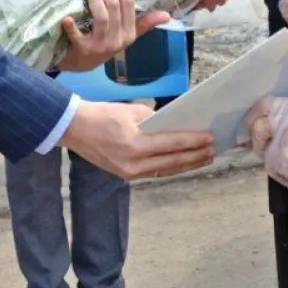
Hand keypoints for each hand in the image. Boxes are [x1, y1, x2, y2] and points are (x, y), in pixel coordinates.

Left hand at [55, 0, 168, 73]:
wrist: (79, 65)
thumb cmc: (102, 44)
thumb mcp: (124, 35)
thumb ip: (143, 24)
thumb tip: (167, 15)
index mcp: (129, 34)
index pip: (129, 5)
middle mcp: (117, 40)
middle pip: (114, 8)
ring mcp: (100, 47)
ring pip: (101, 17)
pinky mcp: (82, 51)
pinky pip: (77, 36)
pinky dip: (72, 26)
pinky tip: (67, 17)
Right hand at [61, 100, 214, 180]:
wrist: (74, 128)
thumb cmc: (103, 114)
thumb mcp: (132, 111)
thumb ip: (156, 121)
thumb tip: (177, 127)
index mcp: (135, 143)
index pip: (172, 143)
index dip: (193, 141)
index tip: (210, 138)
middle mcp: (134, 163)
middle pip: (173, 161)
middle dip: (195, 155)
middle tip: (213, 150)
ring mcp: (129, 173)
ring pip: (166, 170)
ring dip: (187, 164)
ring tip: (204, 159)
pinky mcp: (126, 175)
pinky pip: (155, 173)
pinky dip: (171, 168)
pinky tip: (184, 163)